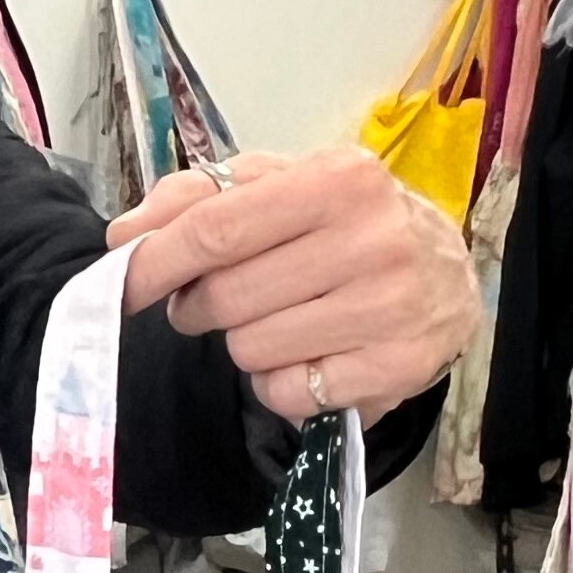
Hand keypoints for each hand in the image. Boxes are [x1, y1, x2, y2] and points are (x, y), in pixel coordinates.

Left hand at [109, 145, 478, 427]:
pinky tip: (309, 356)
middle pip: (227, 297)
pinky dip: (280, 383)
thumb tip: (124, 235)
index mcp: (338, 179)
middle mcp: (373, 239)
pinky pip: (288, 393)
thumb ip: (196, 198)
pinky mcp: (397, 368)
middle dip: (203, 305)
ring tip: (280, 321)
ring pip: (252, 349)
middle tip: (220, 300)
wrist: (447, 273)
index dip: (155, 263)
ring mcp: (391, 308)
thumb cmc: (346, 223)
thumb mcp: (280, 185)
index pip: (216, 230)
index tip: (125, 282)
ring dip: (246, 343)